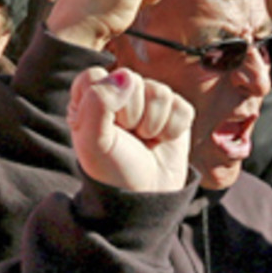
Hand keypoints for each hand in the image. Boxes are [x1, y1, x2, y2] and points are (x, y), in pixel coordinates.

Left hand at [69, 66, 192, 192]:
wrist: (145, 197)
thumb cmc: (112, 169)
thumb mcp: (92, 140)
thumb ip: (98, 102)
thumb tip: (126, 77)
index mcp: (90, 97)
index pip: (96, 75)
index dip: (103, 101)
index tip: (104, 127)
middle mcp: (119, 93)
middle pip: (131, 79)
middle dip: (131, 114)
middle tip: (127, 137)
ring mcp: (148, 101)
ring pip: (159, 91)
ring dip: (152, 123)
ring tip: (144, 139)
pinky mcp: (174, 112)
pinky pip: (181, 107)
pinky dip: (172, 129)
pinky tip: (161, 141)